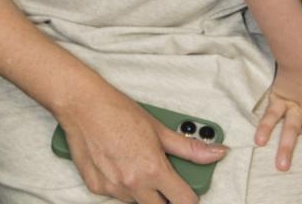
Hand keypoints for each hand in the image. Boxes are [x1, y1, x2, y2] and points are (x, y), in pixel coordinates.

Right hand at [59, 86, 227, 202]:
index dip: (190, 197)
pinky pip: (116, 196)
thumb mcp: (159, 127)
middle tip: (165, 180)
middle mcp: (133, 184)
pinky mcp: (97, 188)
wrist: (84, 106)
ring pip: (137, 202)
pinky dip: (122, 186)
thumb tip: (217, 153)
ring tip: (139, 164)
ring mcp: (114, 189)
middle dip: (167, 197)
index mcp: (153, 169)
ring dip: (144, 191)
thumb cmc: (120, 111)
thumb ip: (189, 147)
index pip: (182, 201)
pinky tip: (121, 164)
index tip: (190, 192)